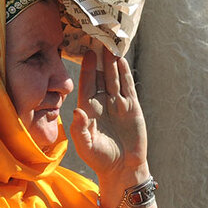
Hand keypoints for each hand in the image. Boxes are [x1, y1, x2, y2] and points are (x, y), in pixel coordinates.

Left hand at [70, 48, 146, 179]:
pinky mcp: (132, 108)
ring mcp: (118, 105)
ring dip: (113, 63)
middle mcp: (102, 104)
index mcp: (88, 110)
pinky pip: (128, 87)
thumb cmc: (100, 159)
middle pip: (101, 77)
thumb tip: (76, 110)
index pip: (87, 85)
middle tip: (99, 39)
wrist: (123, 169)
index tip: (86, 53)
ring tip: (111, 45)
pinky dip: (125, 74)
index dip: (87, 70)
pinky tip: (123, 62)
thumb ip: (80, 129)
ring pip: (114, 79)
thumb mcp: (86, 146)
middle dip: (100, 59)